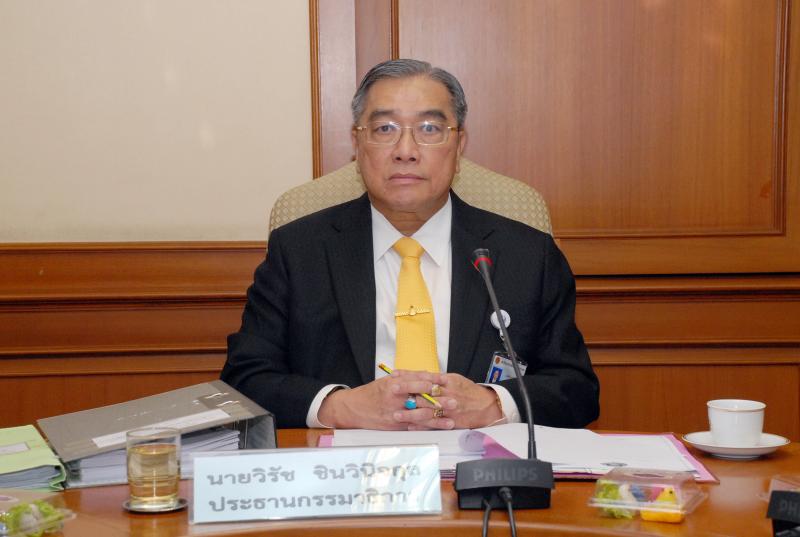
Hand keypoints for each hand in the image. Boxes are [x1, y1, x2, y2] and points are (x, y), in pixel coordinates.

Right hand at [317, 370, 450, 429]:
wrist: (354, 408)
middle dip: (439, 401)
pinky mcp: (396, 425)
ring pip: (420, 415)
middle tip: (454, 400)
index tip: (445, 381)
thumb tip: (428, 374)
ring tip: (452, 417)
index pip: (416, 381)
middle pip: (421, 400)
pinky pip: (415, 426)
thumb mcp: (388, 379)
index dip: (432, 382)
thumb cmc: (374, 392)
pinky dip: (428, 426)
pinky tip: (439, 426)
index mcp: (394, 384)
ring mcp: (396, 413)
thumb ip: (407, 377)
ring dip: (437, 417)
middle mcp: (395, 399)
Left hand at [394, 373, 502, 430]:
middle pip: (423, 391)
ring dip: (410, 412)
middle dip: (406, 391)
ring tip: (396, 414)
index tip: (394, 375)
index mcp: (447, 381)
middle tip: (391, 391)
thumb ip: (437, 378)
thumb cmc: (468, 391)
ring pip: (427, 410)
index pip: (424, 376)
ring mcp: (449, 408)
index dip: (408, 375)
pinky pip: (434, 423)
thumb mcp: (454, 379)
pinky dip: (422, 425)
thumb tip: (419, 374)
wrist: (486, 406)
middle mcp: (447, 393)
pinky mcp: (451, 420)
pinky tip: (410, 426)